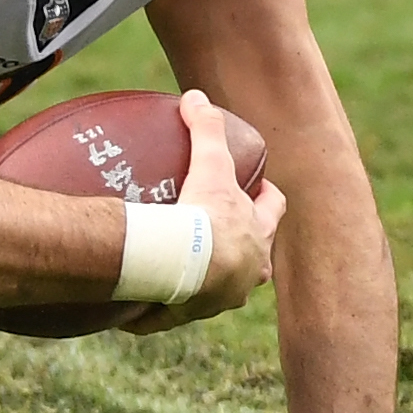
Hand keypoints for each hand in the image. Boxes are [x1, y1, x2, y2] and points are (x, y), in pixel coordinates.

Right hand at [124, 88, 288, 332]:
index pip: (272, 212)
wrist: (188, 270)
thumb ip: (206, 130)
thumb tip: (195, 96)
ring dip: (204, 285)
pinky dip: (160, 308)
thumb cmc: (208, 220)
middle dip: (243, 251)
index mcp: (256, 237)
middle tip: (221, 238)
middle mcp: (247, 273)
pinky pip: (172, 313)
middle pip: (255, 260)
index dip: (266, 199)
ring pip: (218, 292)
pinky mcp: (186, 315)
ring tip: (178, 275)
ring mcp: (220, 300)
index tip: (257, 190)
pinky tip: (139, 305)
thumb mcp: (211, 168)